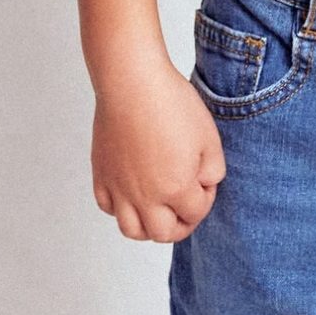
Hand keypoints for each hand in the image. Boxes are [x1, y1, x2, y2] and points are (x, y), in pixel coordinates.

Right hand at [91, 54, 225, 241]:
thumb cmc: (172, 104)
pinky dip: (120, 208)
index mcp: (175, 188)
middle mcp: (145, 196)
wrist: (132, 81)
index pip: (196, 213)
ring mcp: (119, 187)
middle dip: (181, 224)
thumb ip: (213, 171)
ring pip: (132, 230)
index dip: (206, 198)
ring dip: (149, 226)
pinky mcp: (101, 174)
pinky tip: (132, 193)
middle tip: (187, 207)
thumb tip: (205, 185)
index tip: (206, 181)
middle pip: (163, 233)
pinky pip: (107, 207)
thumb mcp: (209, 138)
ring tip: (159, 210)